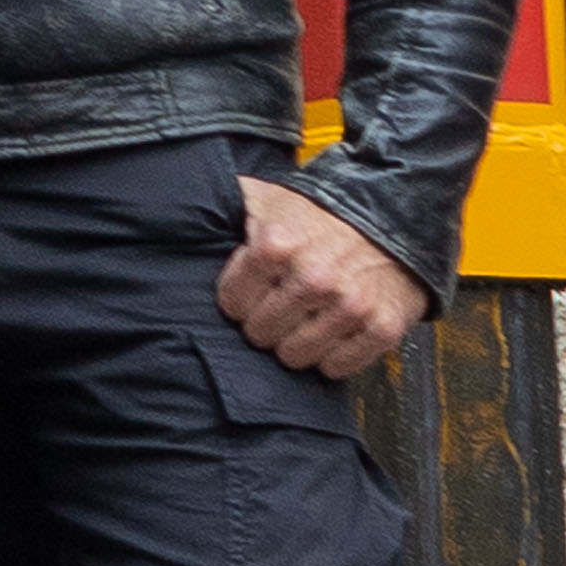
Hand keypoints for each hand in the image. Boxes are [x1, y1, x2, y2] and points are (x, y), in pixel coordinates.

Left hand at [220, 173, 424, 382]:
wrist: (391, 215)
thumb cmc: (320, 213)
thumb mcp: (265, 198)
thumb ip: (224, 206)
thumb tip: (174, 211)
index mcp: (276, 245)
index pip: (231, 304)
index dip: (238, 300)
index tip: (251, 293)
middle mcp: (313, 278)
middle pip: (260, 335)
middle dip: (264, 324)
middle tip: (277, 308)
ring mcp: (350, 306)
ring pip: (296, 357)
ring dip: (296, 343)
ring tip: (303, 320)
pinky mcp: (382, 328)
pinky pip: (339, 367)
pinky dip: (332, 357)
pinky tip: (330, 333)